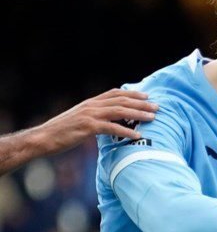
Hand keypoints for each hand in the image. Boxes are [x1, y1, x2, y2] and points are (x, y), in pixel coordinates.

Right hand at [36, 89, 158, 150]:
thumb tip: (110, 121)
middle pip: (121, 101)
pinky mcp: (87, 128)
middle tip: (157, 106)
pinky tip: (137, 135)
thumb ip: (95, 117)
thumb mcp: (80, 119)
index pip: (115, 93)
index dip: (132, 93)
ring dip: (138, 114)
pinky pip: (111, 128)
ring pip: (119, 112)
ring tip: (152, 118)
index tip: (147, 95)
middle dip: (141, 103)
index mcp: (90, 103)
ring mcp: (89, 116)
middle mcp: (91, 106)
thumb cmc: (62, 132)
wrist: (43, 138)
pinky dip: (125, 131)